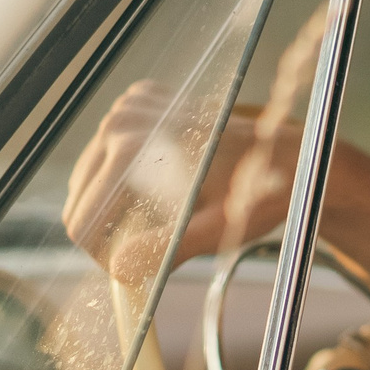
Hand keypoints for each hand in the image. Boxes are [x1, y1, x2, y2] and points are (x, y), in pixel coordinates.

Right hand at [64, 82, 299, 271]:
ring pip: (92, 176)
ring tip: (161, 214)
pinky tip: (161, 182)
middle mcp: (123, 120)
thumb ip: (165, 247)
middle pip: (82, 197)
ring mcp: (131, 105)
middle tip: (150, 245)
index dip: (100, 254)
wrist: (286, 153)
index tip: (131, 269)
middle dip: (107, 230)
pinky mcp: (141, 101)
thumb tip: (119, 268)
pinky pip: (110, 152)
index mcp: (132, 148)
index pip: (83, 218)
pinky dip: (125, 175)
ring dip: (114, 204)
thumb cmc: (256, 193)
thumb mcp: (214, 228)